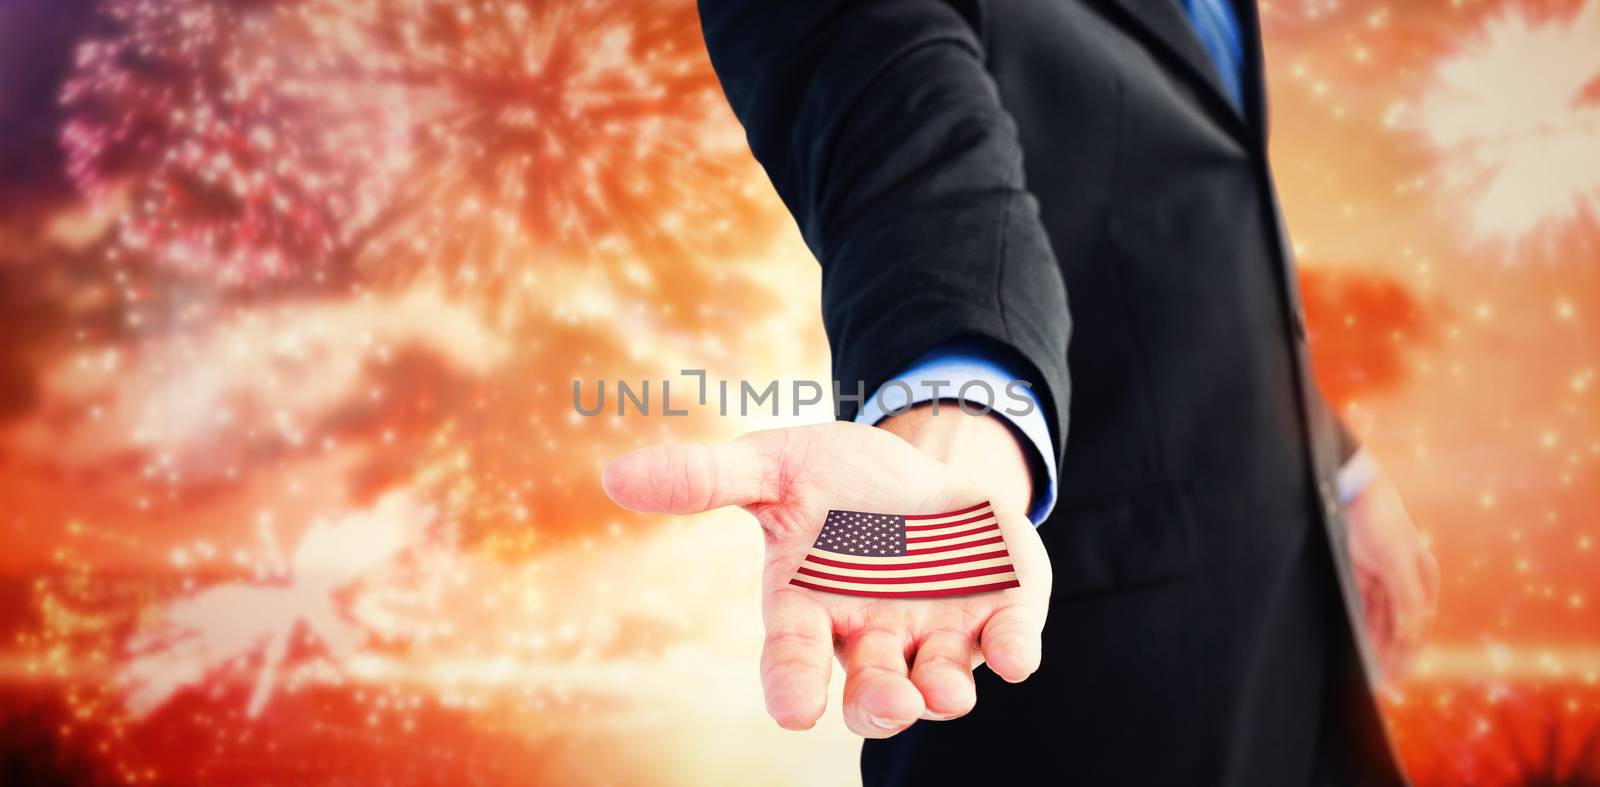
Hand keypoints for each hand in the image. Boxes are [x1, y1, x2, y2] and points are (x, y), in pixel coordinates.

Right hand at [601, 416, 1050, 736]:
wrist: (920, 469)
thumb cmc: (835, 481)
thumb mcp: (774, 465)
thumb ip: (707, 478)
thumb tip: (615, 476)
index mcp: (812, 609)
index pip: (793, 661)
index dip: (792, 687)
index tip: (793, 712)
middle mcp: (873, 636)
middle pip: (872, 694)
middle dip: (879, 704)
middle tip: (887, 701)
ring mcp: (937, 633)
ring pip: (939, 685)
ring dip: (940, 693)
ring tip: (940, 690)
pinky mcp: (996, 615)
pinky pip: (1007, 647)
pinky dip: (1013, 654)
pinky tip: (1016, 657)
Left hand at [1345, 471, 1438, 683]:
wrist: (1352, 491)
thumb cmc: (1381, 521)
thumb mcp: (1397, 559)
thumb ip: (1406, 598)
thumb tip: (1410, 634)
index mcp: (1424, 579)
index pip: (1418, 625)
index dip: (1409, 652)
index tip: (1397, 676)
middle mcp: (1407, 583)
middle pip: (1401, 627)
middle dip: (1392, 654)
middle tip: (1379, 681)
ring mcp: (1384, 580)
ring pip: (1382, 622)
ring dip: (1376, 645)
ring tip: (1366, 670)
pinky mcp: (1362, 576)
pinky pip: (1364, 610)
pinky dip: (1362, 628)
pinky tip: (1355, 645)